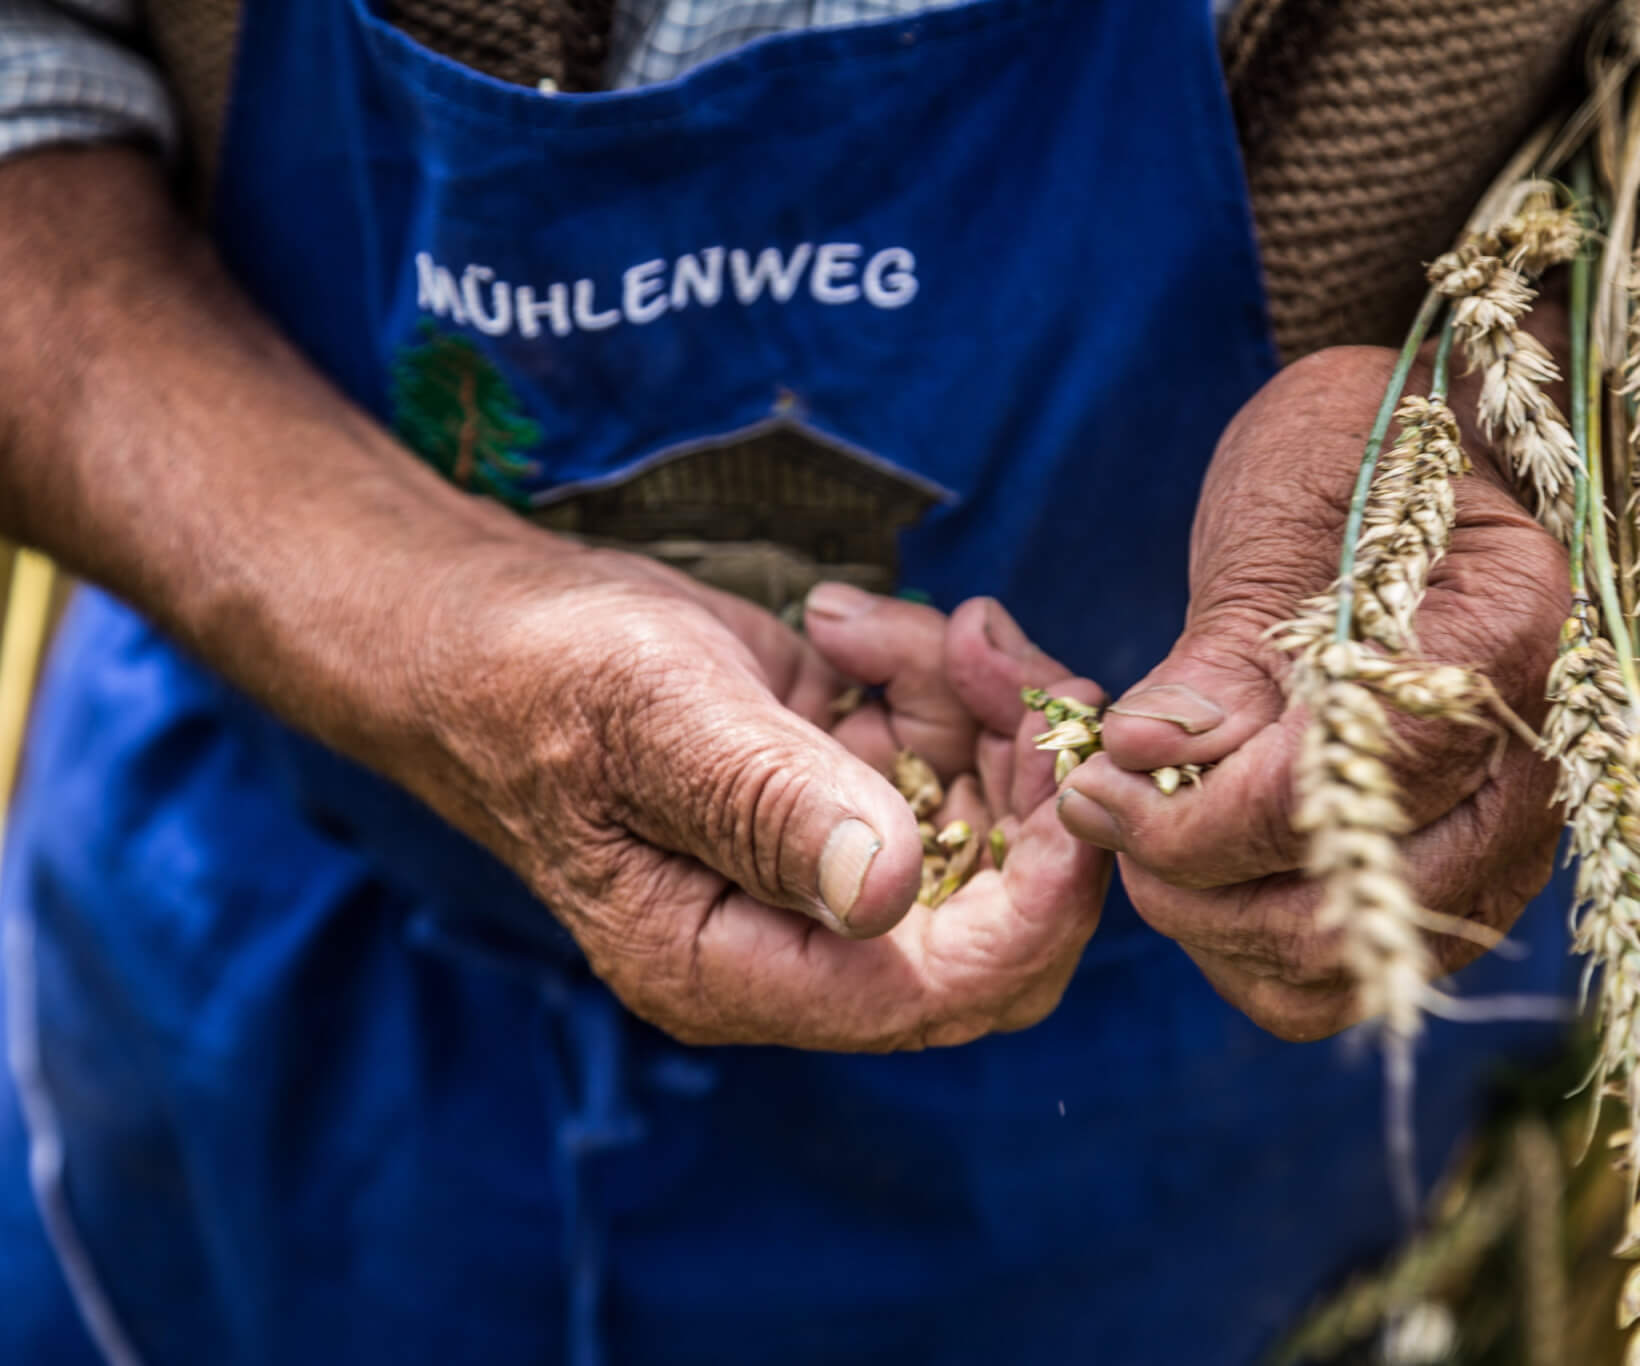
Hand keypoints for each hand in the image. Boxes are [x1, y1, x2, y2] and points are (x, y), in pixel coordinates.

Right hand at [394, 546, 1107, 1050]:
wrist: (487, 628)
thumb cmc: (541, 677)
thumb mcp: (655, 722)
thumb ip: (769, 807)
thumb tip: (891, 888)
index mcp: (735, 968)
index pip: (938, 992)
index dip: (1037, 906)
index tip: (1071, 784)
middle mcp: (795, 940)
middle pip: (998, 920)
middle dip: (1037, 796)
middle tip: (1018, 674)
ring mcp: (828, 867)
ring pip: (992, 823)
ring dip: (986, 710)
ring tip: (915, 626)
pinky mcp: (846, 791)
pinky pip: (949, 754)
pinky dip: (939, 682)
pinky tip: (857, 625)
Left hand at [1050, 346, 1570, 1041]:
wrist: (1437, 455)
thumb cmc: (1359, 458)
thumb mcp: (1283, 510)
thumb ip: (1226, 646)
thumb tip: (1144, 753)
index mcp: (1507, 632)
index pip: (1341, 785)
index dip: (1194, 815)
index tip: (1095, 782)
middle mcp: (1539, 755)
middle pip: (1346, 903)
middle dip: (1190, 880)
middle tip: (1101, 809)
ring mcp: (1516, 832)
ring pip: (1348, 966)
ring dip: (1216, 929)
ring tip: (1144, 838)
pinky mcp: (1472, 874)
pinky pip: (1359, 976)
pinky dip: (1260, 957)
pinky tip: (1201, 877)